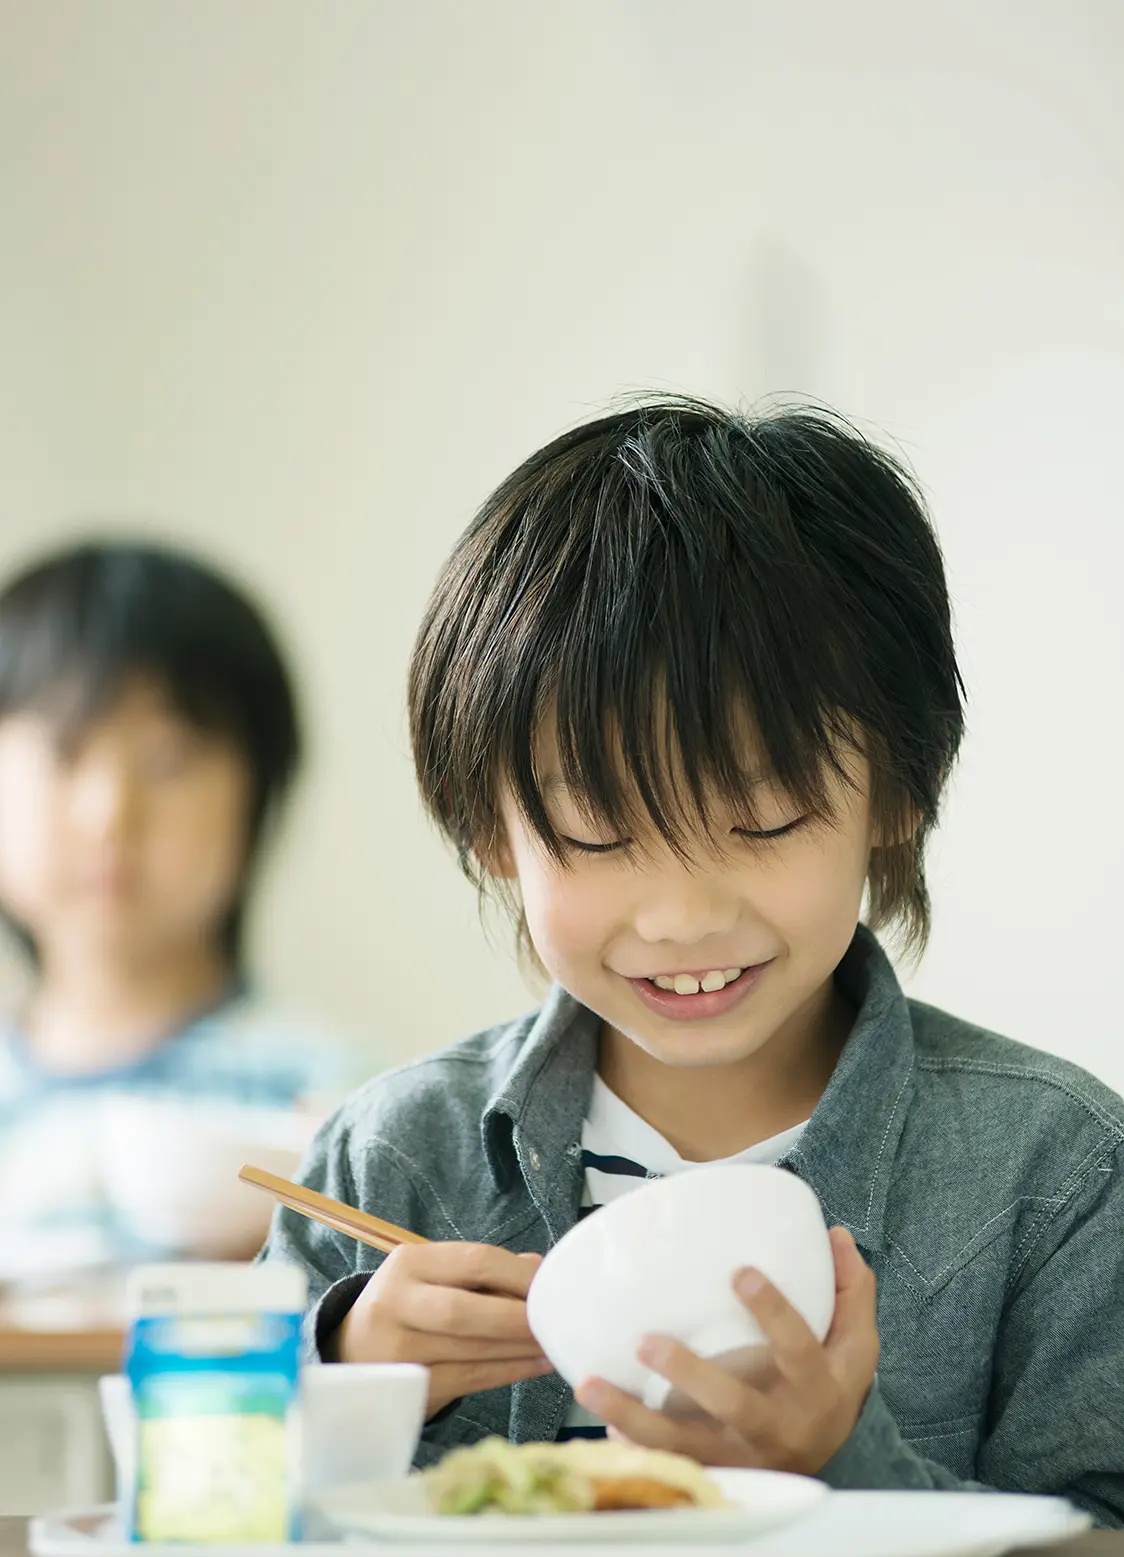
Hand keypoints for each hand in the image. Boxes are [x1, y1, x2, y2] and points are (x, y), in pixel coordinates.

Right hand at [333, 1242, 552, 1416]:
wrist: (350, 1353)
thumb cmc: (406, 1307)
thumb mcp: (431, 1277)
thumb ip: (480, 1271)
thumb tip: (537, 1266)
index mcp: (408, 1263)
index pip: (473, 1260)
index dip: (519, 1274)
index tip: (552, 1283)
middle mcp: (395, 1302)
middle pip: (466, 1309)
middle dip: (517, 1317)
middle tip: (554, 1320)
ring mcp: (397, 1349)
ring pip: (469, 1349)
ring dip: (519, 1348)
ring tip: (552, 1344)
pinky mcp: (406, 1387)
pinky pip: (467, 1378)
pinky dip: (506, 1372)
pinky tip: (533, 1365)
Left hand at [574, 1227, 877, 1473]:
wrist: (815, 1463)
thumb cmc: (825, 1388)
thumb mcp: (853, 1347)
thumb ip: (850, 1292)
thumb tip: (836, 1236)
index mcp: (817, 1389)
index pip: (799, 1350)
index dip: (773, 1313)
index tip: (740, 1273)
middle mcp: (780, 1428)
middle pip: (736, 1406)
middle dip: (691, 1376)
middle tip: (647, 1342)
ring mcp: (742, 1455)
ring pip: (685, 1443)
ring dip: (635, 1417)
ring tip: (592, 1385)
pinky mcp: (713, 1471)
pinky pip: (668, 1462)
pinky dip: (634, 1444)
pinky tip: (605, 1423)